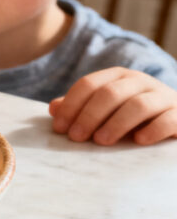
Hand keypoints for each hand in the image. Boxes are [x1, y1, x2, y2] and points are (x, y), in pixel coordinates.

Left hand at [49, 67, 176, 144]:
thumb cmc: (133, 117)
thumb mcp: (106, 110)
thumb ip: (81, 108)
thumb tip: (54, 108)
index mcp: (118, 77)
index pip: (89, 84)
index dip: (71, 105)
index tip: (60, 128)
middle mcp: (140, 82)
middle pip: (110, 93)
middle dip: (89, 115)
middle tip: (76, 137)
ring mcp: (163, 96)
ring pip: (138, 104)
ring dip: (116, 123)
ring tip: (101, 141)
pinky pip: (169, 119)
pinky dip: (153, 129)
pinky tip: (138, 141)